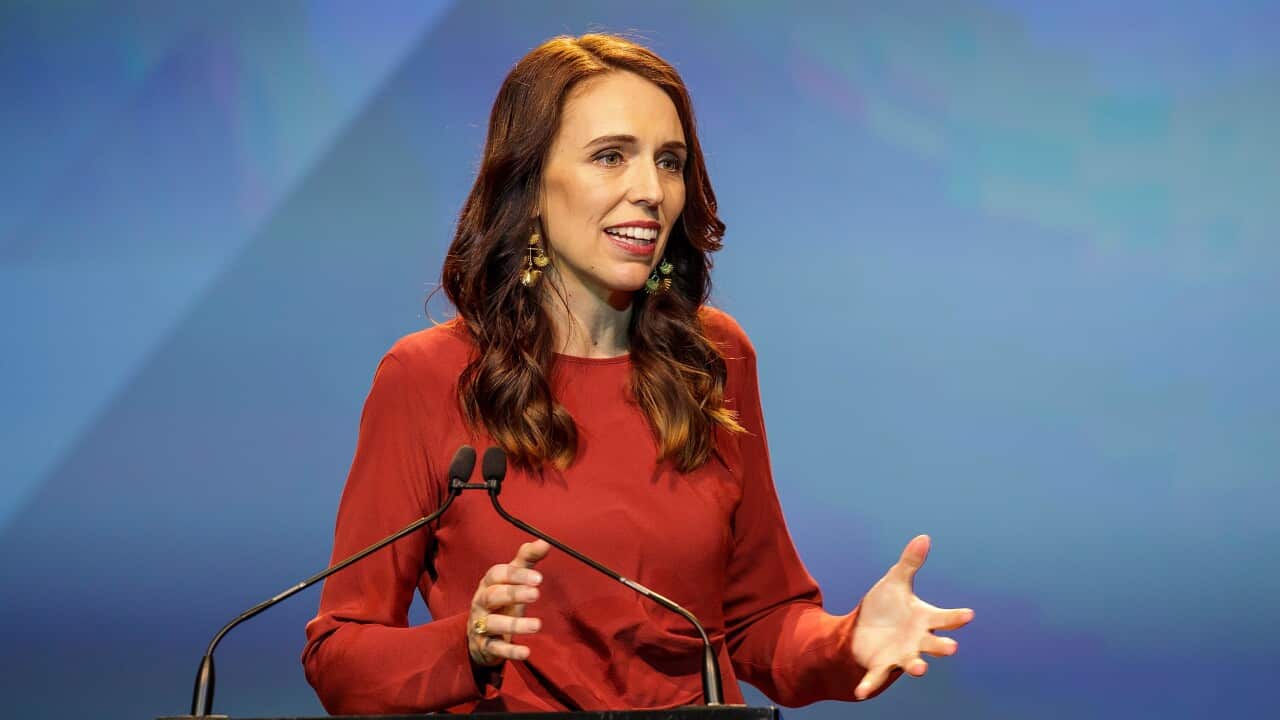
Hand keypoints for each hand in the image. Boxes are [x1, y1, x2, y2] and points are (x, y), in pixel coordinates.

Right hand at [468, 539, 550, 665]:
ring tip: (538, 625)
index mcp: (488, 583)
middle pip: (492, 596)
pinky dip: (510, 651)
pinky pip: (496, 648)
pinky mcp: (485, 646)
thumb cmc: (502, 601)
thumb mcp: (513, 579)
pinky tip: (526, 651)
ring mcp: (481, 625)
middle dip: (513, 594)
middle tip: (536, 594)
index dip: (516, 575)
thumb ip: (527, 560)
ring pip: (494, 623)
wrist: (479, 635)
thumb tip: (545, 541)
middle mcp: (480, 602)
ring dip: (515, 624)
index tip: (538, 578)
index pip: (497, 575)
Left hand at [851, 534, 973, 699]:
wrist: (864, 628)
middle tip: (952, 647)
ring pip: (912, 663)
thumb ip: (909, 563)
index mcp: (924, 619)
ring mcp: (901, 654)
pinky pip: (876, 677)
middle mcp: (917, 640)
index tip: (968, 614)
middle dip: (942, 646)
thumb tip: (923, 537)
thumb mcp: (895, 581)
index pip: (944, 617)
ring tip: (920, 669)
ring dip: (916, 666)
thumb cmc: (887, 605)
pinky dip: (869, 685)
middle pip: (934, 644)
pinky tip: (860, 692)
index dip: (956, 617)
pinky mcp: (880, 665)